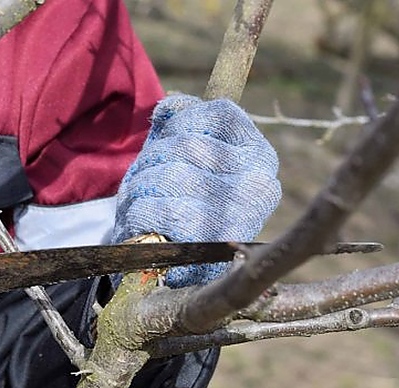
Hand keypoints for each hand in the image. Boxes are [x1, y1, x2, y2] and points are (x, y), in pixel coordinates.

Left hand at [112, 94, 280, 286]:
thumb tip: (171, 106)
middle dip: (153, 161)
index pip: (219, 113)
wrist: (171, 269)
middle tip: (147, 182)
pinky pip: (157, 210)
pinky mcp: (206, 243)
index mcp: (260, 158)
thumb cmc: (177, 201)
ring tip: (145, 205)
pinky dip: (138, 214)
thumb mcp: (181, 153)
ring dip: (141, 188)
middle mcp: (259, 185)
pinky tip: (143, 225)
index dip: (182, 122)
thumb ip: (180, 122)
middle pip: (187, 146)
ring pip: (168, 176)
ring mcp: (236, 215)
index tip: (169, 141)